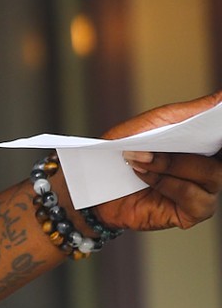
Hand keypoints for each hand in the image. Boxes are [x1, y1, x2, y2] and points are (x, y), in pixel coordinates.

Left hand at [91, 89, 221, 232]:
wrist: (99, 185)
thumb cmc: (128, 150)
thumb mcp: (154, 123)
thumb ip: (191, 112)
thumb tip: (221, 96)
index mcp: (208, 140)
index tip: (220, 109)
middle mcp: (215, 164)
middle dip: (203, 140)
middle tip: (171, 136)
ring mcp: (208, 189)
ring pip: (210, 173)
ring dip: (172, 164)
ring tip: (141, 158)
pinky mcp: (196, 211)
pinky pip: (191, 195)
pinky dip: (166, 183)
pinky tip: (142, 175)